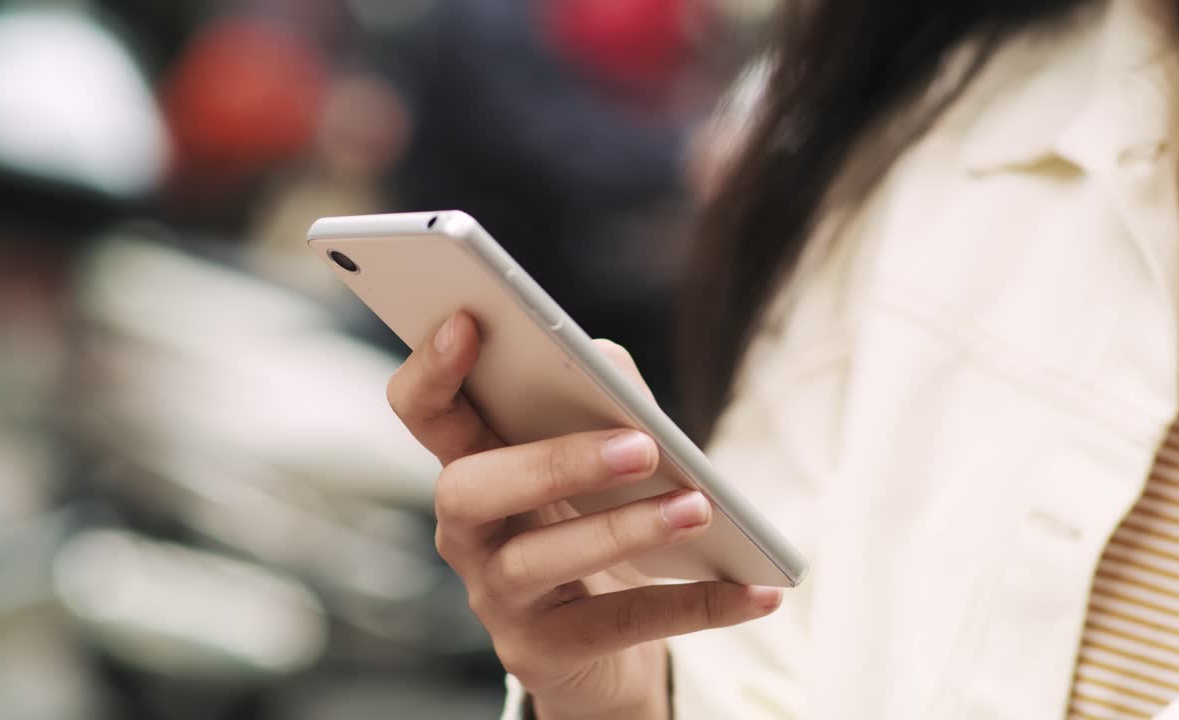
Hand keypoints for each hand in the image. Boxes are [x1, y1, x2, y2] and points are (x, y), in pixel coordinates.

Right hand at [387, 312, 783, 719]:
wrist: (600, 649)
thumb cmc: (594, 522)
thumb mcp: (594, 459)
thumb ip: (597, 397)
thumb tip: (606, 363)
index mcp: (473, 461)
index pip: (425, 411)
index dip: (431, 369)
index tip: (468, 323)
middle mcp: (469, 529)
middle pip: (470, 488)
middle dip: (551, 463)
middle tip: (639, 446)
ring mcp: (497, 595)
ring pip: (537, 560)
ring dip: (625, 529)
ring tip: (698, 507)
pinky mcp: (543, 651)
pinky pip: (616, 626)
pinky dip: (694, 606)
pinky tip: (753, 591)